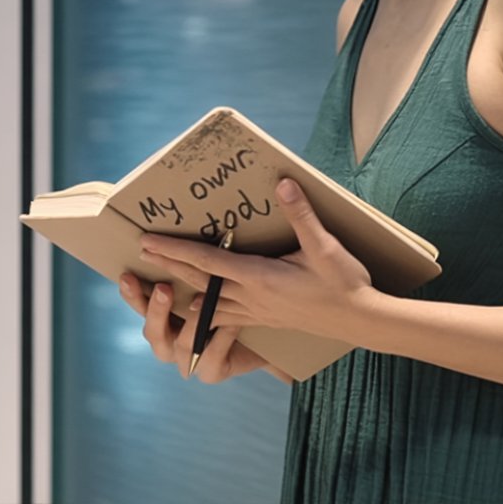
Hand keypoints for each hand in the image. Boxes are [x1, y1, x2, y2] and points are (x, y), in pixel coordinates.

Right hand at [118, 271, 278, 382]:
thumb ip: (197, 267)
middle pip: (152, 331)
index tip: (127, 274)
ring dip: (192, 322)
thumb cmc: (239, 299)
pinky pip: (212, 355)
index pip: (142, 305)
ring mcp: (190, 360)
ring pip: (180, 344)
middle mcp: (171, 341)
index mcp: (166, 317)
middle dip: (155, 309)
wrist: (265, 335)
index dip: (133, 293)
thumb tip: (182, 234)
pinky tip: (234, 321)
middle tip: (163, 288)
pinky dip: (222, 337)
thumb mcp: (216, 281)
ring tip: (201, 302)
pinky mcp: (213, 371)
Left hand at [138, 178, 376, 342]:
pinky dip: (205, 308)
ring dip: (183, 290)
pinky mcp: (265, 318)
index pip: (208, 262)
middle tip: (142, 253)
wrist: (360, 320)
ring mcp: (257, 311)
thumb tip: (282, 183)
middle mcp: (251, 298)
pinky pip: (225, 316)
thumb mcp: (324, 246)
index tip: (149, 242)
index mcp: (259, 278)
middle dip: (169, 267)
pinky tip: (199, 306)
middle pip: (199, 283)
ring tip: (161, 280)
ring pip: (208, 303)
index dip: (176, 250)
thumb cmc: (343, 283)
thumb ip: (301, 214)